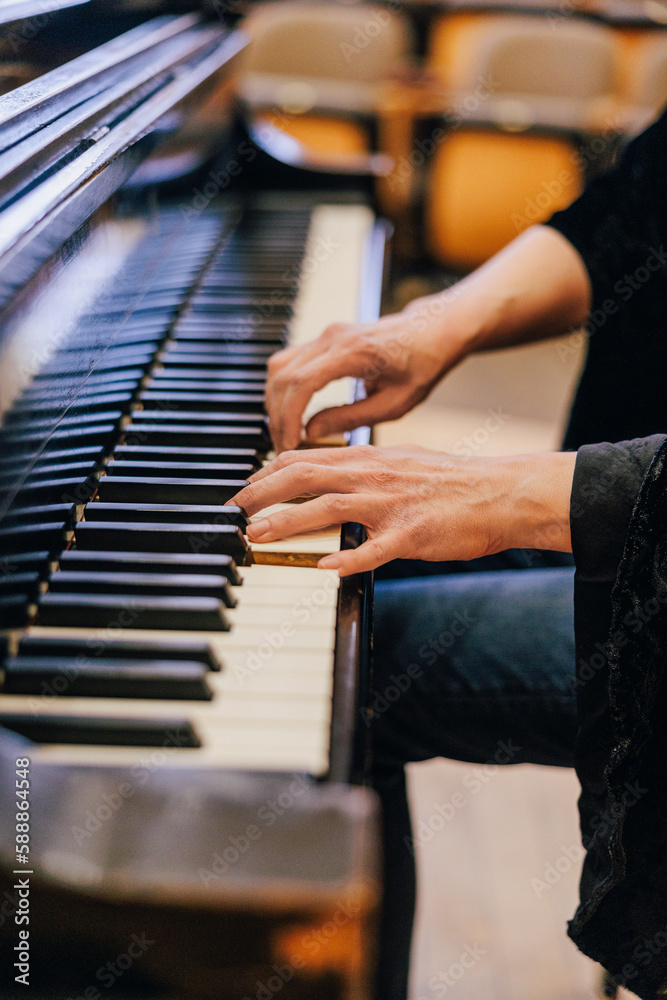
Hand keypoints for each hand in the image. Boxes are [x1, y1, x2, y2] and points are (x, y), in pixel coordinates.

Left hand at [232, 445, 575, 575]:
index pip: (302, 459)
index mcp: (367, 458)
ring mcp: (391, 504)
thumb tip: (324, 481)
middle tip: (233, 513)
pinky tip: (326, 568)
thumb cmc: (450, 483)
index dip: (265, 475)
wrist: (499, 491)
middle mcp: (372, 475)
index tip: (243, 493)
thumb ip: (359, 472)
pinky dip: (350, 558)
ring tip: (258, 536)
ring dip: (287, 522)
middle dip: (260, 495)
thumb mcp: (398, 464)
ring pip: (328, 507)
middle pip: (303, 478)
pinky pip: (376, 548)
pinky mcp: (413, 533)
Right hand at [265, 294, 472, 452]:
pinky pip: (288, 362)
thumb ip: (351, 418)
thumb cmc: (421, 365)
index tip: (289, 443)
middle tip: (284, 447)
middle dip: (278, 416)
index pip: (302, 383)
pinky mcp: (323, 339)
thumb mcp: (394, 403)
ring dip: (275, 402)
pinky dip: (283, 389)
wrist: (431, 330)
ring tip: (286, 433)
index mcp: (354, 352)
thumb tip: (312, 432)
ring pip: (279, 368)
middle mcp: (333, 337)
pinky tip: (292, 413)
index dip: (288, 417)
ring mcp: (325, 335)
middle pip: (283, 376)